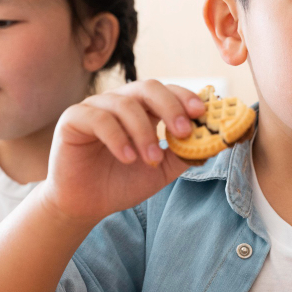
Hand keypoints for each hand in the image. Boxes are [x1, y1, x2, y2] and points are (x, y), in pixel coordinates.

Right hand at [42, 80, 205, 222]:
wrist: (85, 205)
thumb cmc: (120, 183)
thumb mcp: (161, 170)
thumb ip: (185, 154)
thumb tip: (218, 141)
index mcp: (141, 109)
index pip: (166, 90)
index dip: (184, 97)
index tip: (201, 113)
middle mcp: (119, 102)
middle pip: (147, 87)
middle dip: (169, 106)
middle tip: (182, 131)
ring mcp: (95, 107)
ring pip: (124, 104)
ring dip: (143, 132)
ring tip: (151, 159)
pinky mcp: (73, 118)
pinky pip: (98, 119)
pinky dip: (117, 138)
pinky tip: (127, 158)